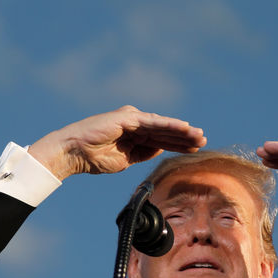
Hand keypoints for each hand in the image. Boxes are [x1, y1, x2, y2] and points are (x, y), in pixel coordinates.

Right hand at [28, 106, 206, 180]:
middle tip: (204, 140)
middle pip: (165, 131)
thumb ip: (142, 154)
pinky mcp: (128, 118)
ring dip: (182, 131)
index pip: (161, 139)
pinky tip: (184, 128)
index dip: (178, 144)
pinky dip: (170, 125)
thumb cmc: (93, 158)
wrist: (74, 153)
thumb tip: (159, 149)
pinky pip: (154, 122)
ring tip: (199, 136)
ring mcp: (131, 119)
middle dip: (185, 137)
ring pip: (162, 126)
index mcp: (133, 135)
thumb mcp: (125, 160)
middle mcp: (134, 124)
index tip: (194, 149)